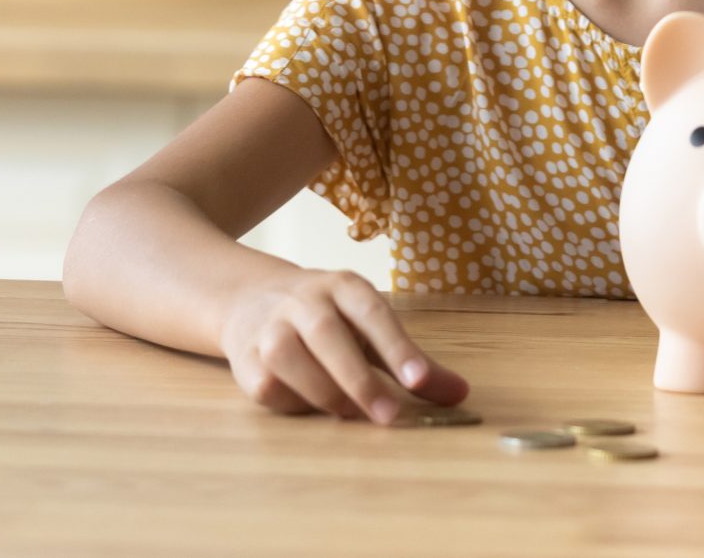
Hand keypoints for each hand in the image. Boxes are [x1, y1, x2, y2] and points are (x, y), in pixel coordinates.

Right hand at [218, 267, 468, 420]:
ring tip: (352, 414)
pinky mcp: (243, 358)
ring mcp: (269, 327)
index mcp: (345, 286)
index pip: (374, 313)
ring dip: (324, 393)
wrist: (250, 300)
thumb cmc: (330, 320)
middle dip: (359, 380)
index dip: (398, 347)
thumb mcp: (372, 327)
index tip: (420, 381)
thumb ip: (413, 362)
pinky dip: (293, 403)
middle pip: (328, 336)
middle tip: (389, 416)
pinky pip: (267, 386)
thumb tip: (460, 394)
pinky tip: (312, 406)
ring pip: (289, 359)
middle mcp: (304, 300)